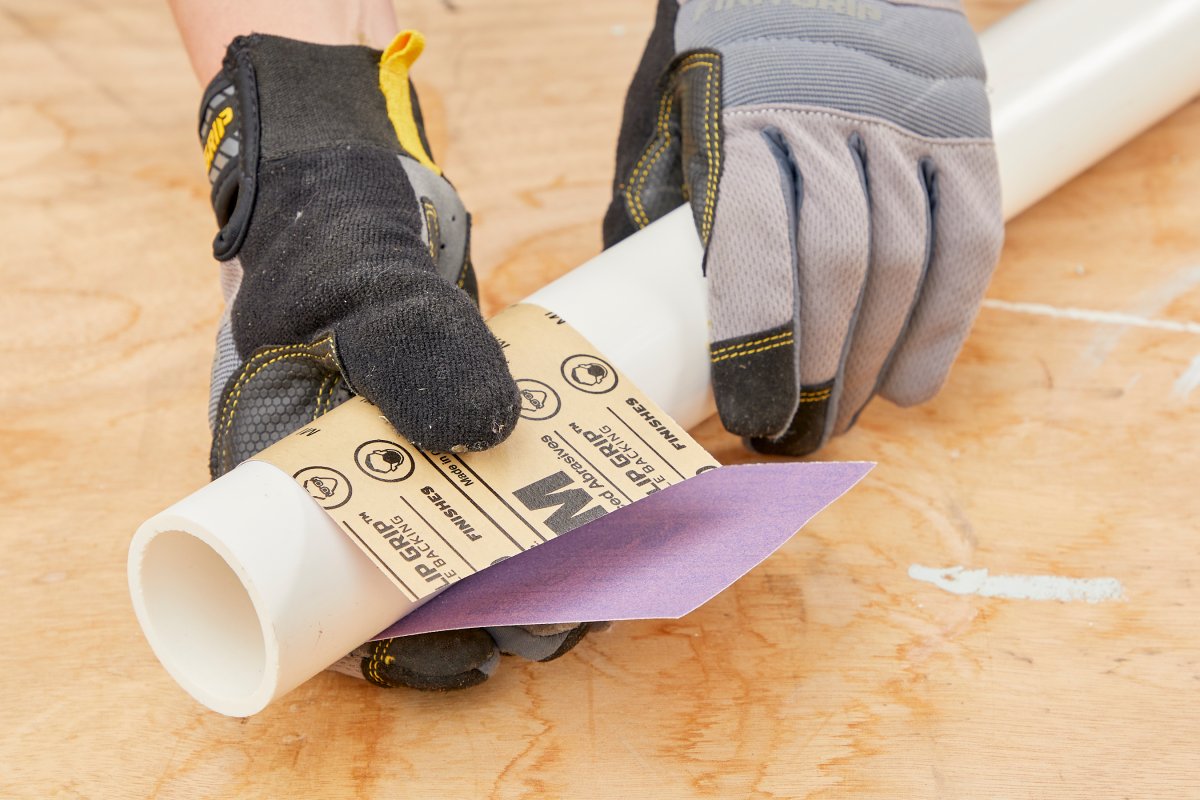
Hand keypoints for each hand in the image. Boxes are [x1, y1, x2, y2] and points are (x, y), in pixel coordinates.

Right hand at [199, 32, 594, 688]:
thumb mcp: (353, 283)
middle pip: (408, 587)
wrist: (348, 186)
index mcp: (282, 482)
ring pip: (463, 547)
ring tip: (597, 577)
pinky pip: (499, 490)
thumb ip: (410, 340)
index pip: (325, 603)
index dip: (400, 647)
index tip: (474, 655)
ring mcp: (404, 462)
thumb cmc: (324, 237)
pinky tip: (601, 519)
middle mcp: (344, 488)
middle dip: (485, 611)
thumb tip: (492, 434)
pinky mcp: (454, 434)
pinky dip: (543, 510)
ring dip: (525, 570)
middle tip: (562, 613)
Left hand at [605, 0, 1003, 454]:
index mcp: (742, 120)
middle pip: (840, 269)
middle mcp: (831, 120)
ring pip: (906, 264)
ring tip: (841, 419)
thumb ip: (660, 211)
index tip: (752, 418)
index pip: (755, 247)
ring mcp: (906, 124)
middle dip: (820, 372)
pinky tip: (911, 384)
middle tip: (796, 436)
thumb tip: (647, 327)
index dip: (758, 346)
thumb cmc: (724, 57)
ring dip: (875, 363)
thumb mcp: (667, 117)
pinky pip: (970, 241)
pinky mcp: (963, 131)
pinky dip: (945, 323)